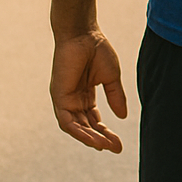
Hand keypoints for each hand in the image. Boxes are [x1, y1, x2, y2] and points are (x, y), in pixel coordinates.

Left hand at [49, 29, 127, 151]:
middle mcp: (73, 100)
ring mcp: (65, 100)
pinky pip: (66, 121)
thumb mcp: (111, 77)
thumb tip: (123, 117)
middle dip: (101, 139)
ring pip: (75, 128)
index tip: (120, 143)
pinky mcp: (59, 97)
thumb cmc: (96, 49)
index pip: (94, 120)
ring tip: (105, 146)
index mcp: (85, 95)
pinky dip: (78, 132)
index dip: (106, 132)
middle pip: (86, 126)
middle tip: (116, 148)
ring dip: (89, 139)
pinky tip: (92, 138)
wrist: (83, 33)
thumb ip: (116, 96)